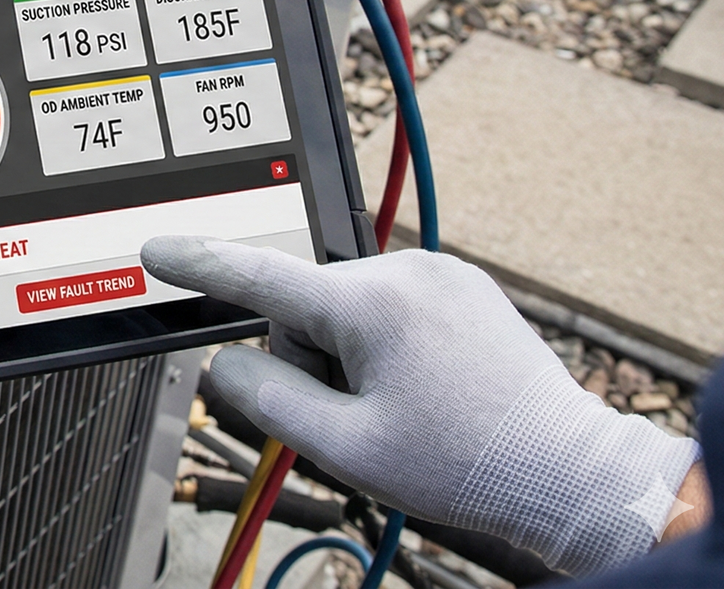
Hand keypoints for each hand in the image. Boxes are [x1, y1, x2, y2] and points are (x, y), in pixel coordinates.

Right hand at [140, 237, 699, 577]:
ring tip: (409, 409)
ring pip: (347, 310)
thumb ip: (267, 399)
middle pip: (306, 308)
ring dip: (352, 357)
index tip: (154, 250)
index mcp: (370, 304)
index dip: (197, 266)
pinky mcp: (462, 287)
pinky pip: (389, 308)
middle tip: (366, 418)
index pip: (259, 277)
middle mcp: (405, 271)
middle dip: (314, 360)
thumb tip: (229, 363)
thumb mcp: (346, 447)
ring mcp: (440, 274)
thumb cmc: (466, 465)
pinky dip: (387, 347)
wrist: (569, 472)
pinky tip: (428, 391)